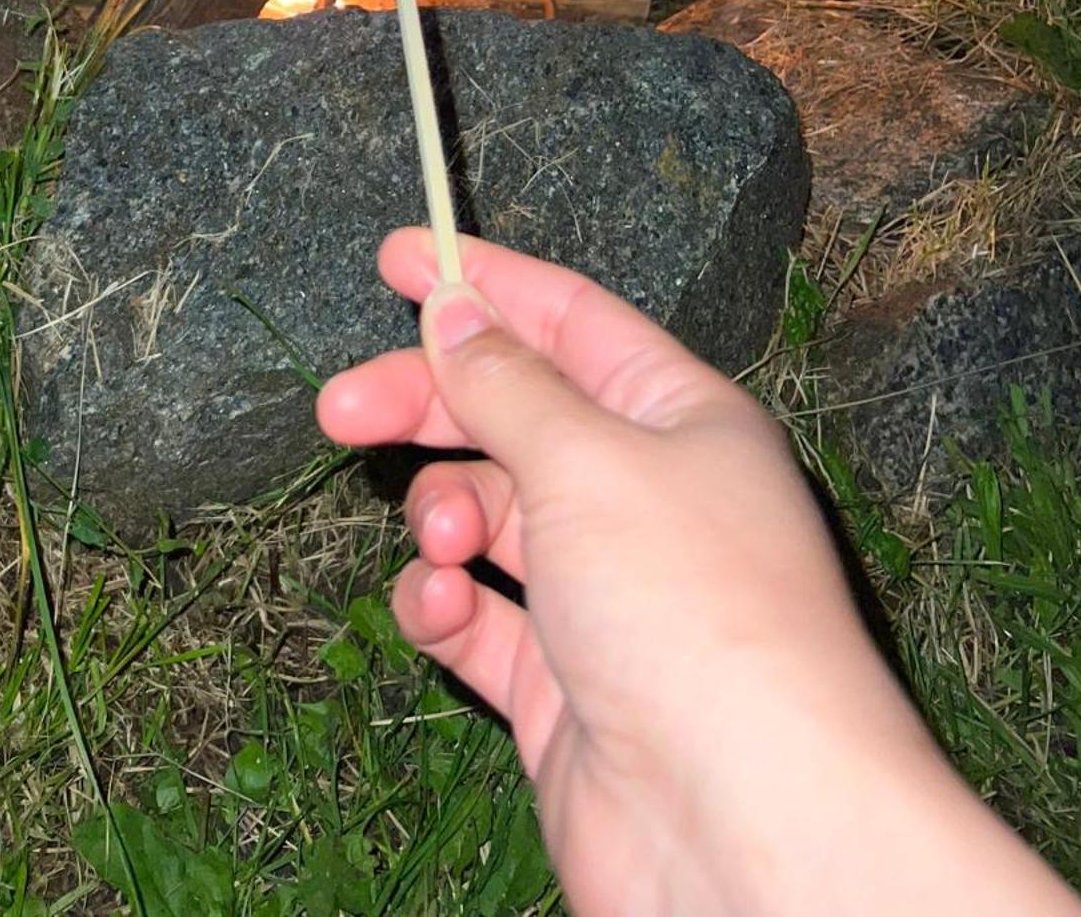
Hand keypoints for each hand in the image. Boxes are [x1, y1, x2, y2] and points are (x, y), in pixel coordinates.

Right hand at [319, 232, 1080, 916]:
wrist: (741, 824)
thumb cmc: (690, 610)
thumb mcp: (588, 461)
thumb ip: (505, 383)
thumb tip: (454, 309)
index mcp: (679, 418)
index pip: (570, 321)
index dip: (484, 283)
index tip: (396, 257)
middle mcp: (645, 497)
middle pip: (512, 417)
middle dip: (428, 405)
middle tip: (339, 408)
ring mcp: (602, 596)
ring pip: (488, 518)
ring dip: (442, 514)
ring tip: (440, 539)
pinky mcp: (561, 686)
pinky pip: (479, 619)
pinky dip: (443, 605)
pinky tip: (437, 608)